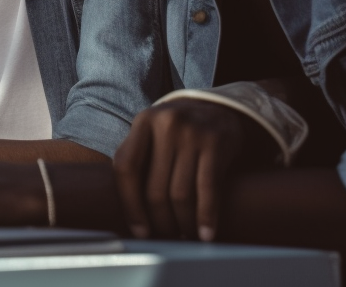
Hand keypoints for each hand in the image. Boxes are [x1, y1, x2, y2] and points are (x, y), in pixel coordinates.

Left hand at [114, 99, 262, 241]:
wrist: (219, 108)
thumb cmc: (179, 130)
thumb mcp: (153, 131)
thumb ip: (139, 158)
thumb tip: (127, 210)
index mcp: (143, 122)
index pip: (126, 167)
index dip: (130, 204)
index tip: (139, 230)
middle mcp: (165, 124)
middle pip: (155, 187)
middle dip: (160, 221)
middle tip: (166, 235)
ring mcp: (192, 133)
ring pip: (180, 193)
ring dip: (182, 223)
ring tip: (185, 236)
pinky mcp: (216, 143)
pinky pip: (208, 189)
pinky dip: (206, 216)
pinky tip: (206, 233)